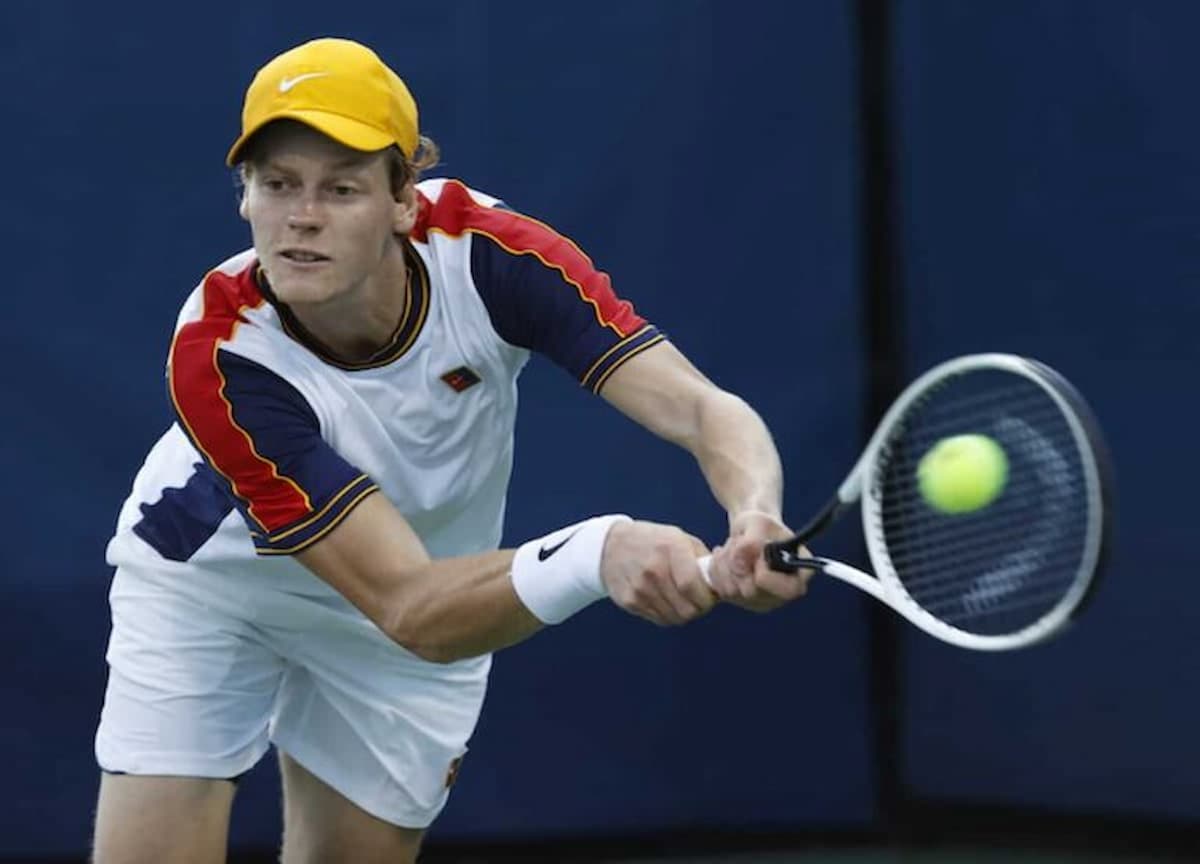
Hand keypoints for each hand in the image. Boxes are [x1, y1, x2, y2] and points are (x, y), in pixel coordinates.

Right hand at [600, 520, 716, 625]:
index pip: (692, 586)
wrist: (611, 546)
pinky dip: (668, 614)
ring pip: (675, 618)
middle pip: (686, 609)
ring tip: (683, 599)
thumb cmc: (653, 541)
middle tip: (700, 601)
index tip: (711, 597)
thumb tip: (721, 581)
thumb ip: (701, 559)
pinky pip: (659, 619)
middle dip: (699, 609)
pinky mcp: (629, 601)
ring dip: (684, 613)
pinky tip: (667, 600)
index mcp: (670, 549)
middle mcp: (654, 570)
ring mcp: (639, 588)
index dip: (707, 599)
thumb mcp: (679, 538)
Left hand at [705, 511, 812, 611]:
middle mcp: (782, 594)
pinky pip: (720, 590)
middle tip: (739, 543)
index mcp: (799, 575)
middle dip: (739, 563)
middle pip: (752, 592)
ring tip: (733, 546)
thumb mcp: (759, 522)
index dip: (766, 574)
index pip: (788, 590)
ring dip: (726, 563)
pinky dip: (717, 569)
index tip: (758, 555)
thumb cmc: (763, 526)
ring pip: (732, 591)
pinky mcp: (740, 601)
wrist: (751, 531)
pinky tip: (725, 556)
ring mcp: (761, 600)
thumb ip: (752, 539)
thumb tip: (741, 559)